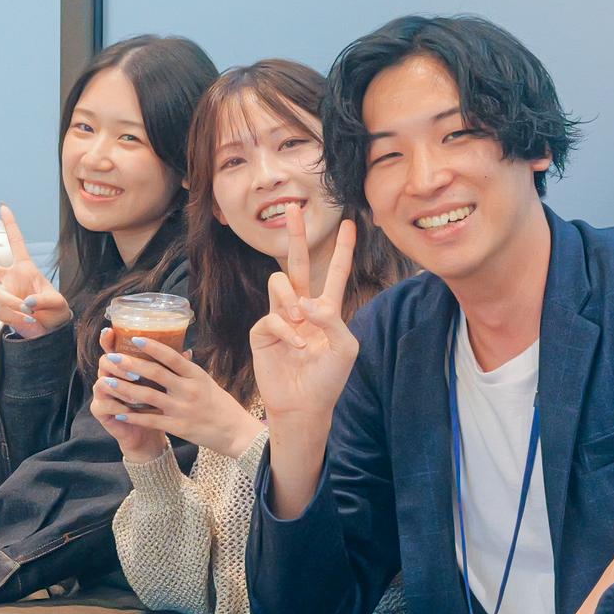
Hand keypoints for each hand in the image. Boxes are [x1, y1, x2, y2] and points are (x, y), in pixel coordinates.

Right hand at [0, 204, 69, 338]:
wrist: (51, 331)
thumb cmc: (56, 311)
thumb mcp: (58, 303)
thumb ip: (44, 301)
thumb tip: (26, 303)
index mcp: (25, 268)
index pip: (16, 243)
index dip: (10, 225)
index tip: (3, 207)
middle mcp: (11, 279)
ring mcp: (5, 295)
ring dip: (12, 303)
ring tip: (30, 312)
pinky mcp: (3, 311)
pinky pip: (2, 313)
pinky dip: (16, 318)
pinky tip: (30, 322)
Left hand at [96, 327, 262, 458]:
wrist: (235, 433)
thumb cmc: (220, 405)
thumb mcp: (206, 382)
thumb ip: (188, 369)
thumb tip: (175, 351)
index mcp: (196, 375)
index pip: (172, 356)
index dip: (152, 346)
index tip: (135, 337)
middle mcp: (188, 390)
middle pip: (155, 373)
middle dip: (130, 364)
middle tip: (111, 357)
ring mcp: (182, 409)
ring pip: (147, 396)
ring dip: (124, 388)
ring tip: (107, 382)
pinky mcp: (178, 427)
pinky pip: (150, 420)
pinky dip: (133, 416)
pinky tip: (118, 411)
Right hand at [250, 206, 358, 513]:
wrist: (303, 406)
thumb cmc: (329, 379)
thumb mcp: (346, 348)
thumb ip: (331, 319)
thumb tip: (304, 301)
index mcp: (326, 311)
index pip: (334, 273)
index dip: (343, 249)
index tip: (352, 223)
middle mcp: (301, 308)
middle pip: (296, 262)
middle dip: (296, 234)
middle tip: (292, 207)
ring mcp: (280, 317)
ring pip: (280, 284)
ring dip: (292, 302)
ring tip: (300, 325)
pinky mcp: (262, 331)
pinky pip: (273, 316)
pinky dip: (287, 330)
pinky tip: (295, 347)